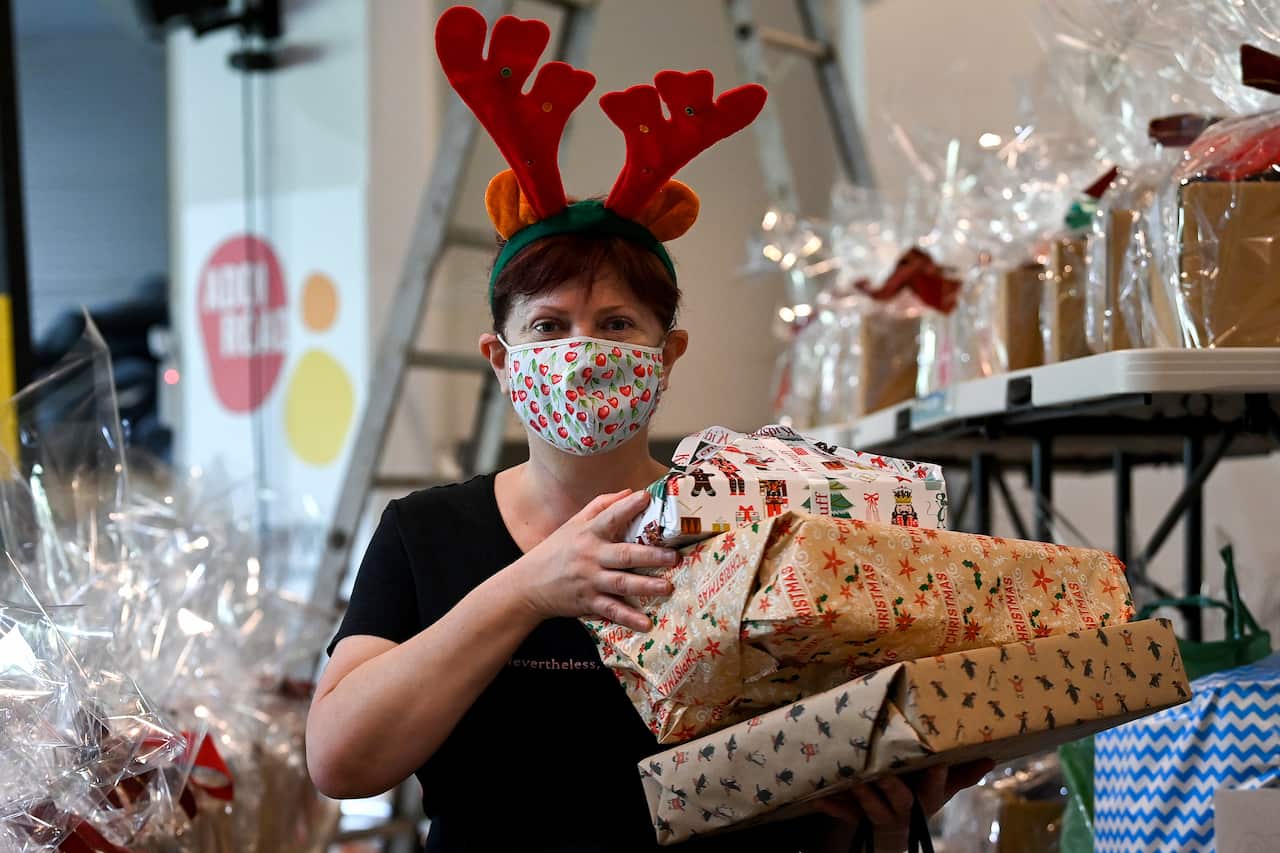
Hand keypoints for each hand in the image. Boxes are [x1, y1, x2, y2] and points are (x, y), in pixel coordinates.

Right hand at [509, 489, 677, 631]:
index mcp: (588, 533)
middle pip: (624, 554)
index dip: (628, 507)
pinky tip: (646, 624)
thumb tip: (629, 492)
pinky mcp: (588, 602)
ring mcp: (590, 580)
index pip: (610, 517)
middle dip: (650, 555)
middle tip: (674, 556)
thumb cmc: (556, 550)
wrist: (528, 584)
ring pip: (621, 583)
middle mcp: (590, 556)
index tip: (647, 498)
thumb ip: (601, 506)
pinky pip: (611, 610)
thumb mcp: (574, 524)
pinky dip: (628, 618)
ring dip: (646, 586)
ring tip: (668, 587)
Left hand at [811, 759, 994, 851]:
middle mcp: (904, 809)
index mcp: (926, 799)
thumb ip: (961, 774)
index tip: (938, 761)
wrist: (892, 833)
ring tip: (850, 779)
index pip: (936, 787)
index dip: (937, 776)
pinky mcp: (856, 818)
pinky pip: (842, 814)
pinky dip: (831, 806)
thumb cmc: (917, 799)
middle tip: (881, 771)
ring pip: (870, 808)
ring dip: (860, 794)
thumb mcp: (940, 789)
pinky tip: (819, 797)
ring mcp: (879, 816)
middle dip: (891, 785)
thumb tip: (992, 757)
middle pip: (900, 799)